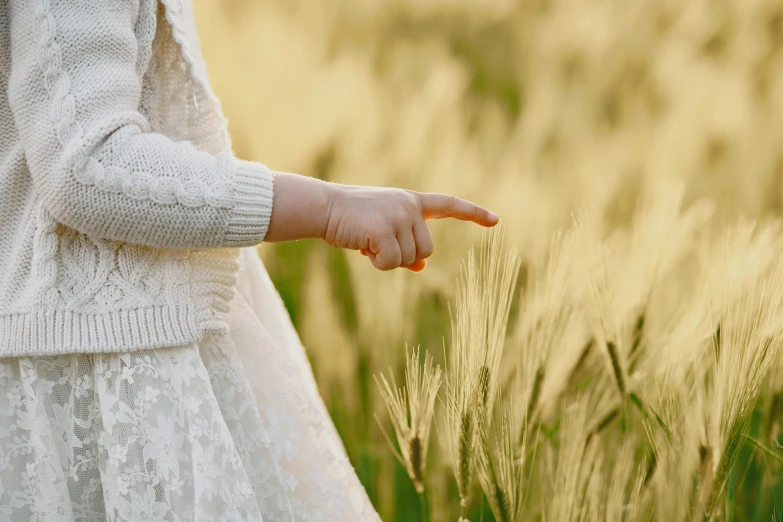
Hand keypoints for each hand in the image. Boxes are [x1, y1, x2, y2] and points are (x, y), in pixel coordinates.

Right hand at [324, 185, 497, 271]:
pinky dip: (377, 263)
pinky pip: (392, 263)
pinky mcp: (384, 229)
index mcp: (411, 201)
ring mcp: (398, 216)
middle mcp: (409, 206)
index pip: (448, 204)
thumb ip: (405, 244)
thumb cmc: (351, 220)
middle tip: (375, 242)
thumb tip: (421, 266)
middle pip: (425, 249)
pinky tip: (362, 246)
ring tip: (366, 240)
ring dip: (387, 259)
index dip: (473, 214)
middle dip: (402, 255)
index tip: (496, 221)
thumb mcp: (381, 231)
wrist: (324, 208)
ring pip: (409, 258)